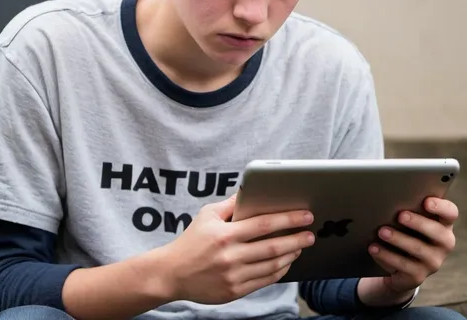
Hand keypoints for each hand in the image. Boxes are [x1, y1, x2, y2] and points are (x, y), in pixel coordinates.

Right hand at [160, 194, 314, 303]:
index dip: (287, 219)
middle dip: (297, 239)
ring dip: (291, 255)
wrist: (172, 273)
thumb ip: (231, 204)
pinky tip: (286, 262)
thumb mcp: (207, 215)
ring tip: (301, 246)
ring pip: (272, 265)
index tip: (305, 215)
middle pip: (273, 247)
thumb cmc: (191, 240)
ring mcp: (233, 276)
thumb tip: (251, 191)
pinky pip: (264, 280)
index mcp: (224, 234)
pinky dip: (279, 271)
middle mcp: (230, 256)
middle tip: (311, 233)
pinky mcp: (234, 291)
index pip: (263, 224)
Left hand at [358, 197, 457, 306]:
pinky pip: (403, 266)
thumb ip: (406, 208)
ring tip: (381, 231)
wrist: (397, 264)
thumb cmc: (403, 232)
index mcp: (442, 224)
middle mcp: (442, 243)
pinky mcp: (418, 276)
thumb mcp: (407, 220)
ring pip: (418, 249)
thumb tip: (389, 195)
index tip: (426, 201)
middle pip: (438, 232)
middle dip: (418, 223)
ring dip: (399, 239)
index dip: (441, 207)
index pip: (450, 213)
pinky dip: (386, 255)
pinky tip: (374, 248)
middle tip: (400, 215)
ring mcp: (433, 261)